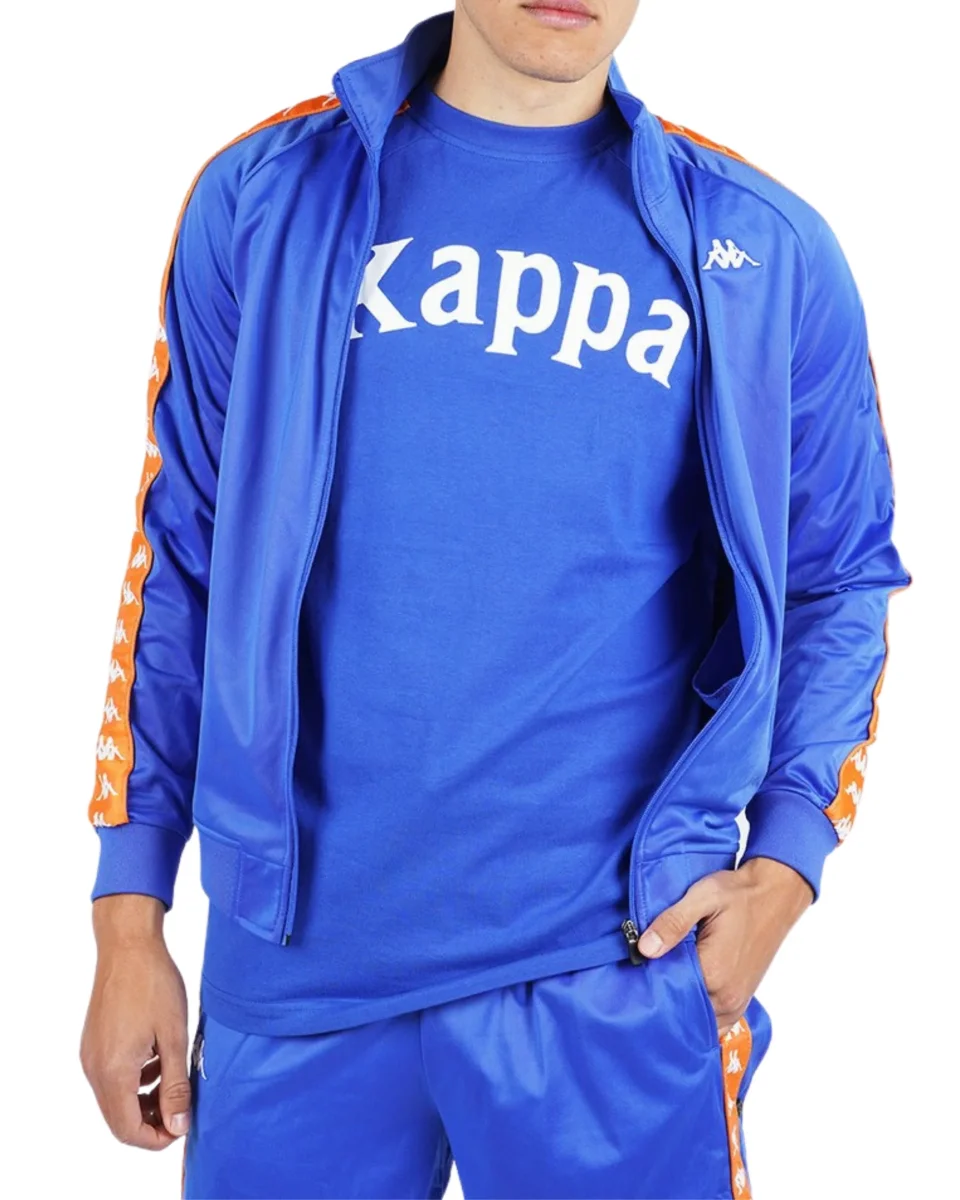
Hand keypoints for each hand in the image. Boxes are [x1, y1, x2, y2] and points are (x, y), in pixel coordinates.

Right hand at [80, 894, 190, 1148]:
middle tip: (182, 1107)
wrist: (128, 946)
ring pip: (115, 1098)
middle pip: (119, 1118)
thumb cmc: (154, 984)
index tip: (182, 1126)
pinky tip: (158, 1061)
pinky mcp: (94, 1043)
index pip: (128, 1130)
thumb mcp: (174, 1037)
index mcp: (113, 1072)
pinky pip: (111, 1077)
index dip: (156, 1138)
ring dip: (143, 1100)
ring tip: (175, 1081)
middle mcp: (95, 1069)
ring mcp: (91, 1055)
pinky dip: (134, 1080)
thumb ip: (175, 1085)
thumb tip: (178, 1125)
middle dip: (151, 1121)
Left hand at [637, 857, 812, 1035]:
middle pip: (682, 1014)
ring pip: (699, 1022)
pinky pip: (715, 1022)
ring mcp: (736, 1003)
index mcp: (714, 974)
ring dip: (680, 1009)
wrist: (775, 895)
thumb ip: (673, 923)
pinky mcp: (741, 1000)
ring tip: (663, 986)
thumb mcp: (703, 897)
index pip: (669, 997)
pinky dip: (699, 1014)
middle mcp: (727, 997)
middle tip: (644, 981)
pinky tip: (684, 994)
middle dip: (663, 1001)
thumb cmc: (740, 894)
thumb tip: (644, 948)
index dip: (649, 986)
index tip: (634, 975)